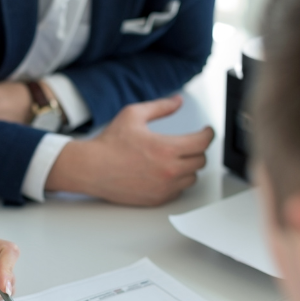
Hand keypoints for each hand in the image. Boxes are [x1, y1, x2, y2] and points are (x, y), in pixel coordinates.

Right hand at [45, 96, 213, 205]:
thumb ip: (160, 107)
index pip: (202, 143)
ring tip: (175, 158)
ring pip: (192, 177)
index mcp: (166, 148)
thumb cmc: (109, 143)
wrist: (91, 168)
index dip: (208, 134)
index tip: (207, 131)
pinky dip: (176, 181)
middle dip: (197, 149)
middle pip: (200, 160)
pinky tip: (165, 172)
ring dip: (188, 167)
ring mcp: (164, 188)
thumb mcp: (133, 115)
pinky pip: (179, 191)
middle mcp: (169, 170)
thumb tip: (178, 101)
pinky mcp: (157, 199)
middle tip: (189, 143)